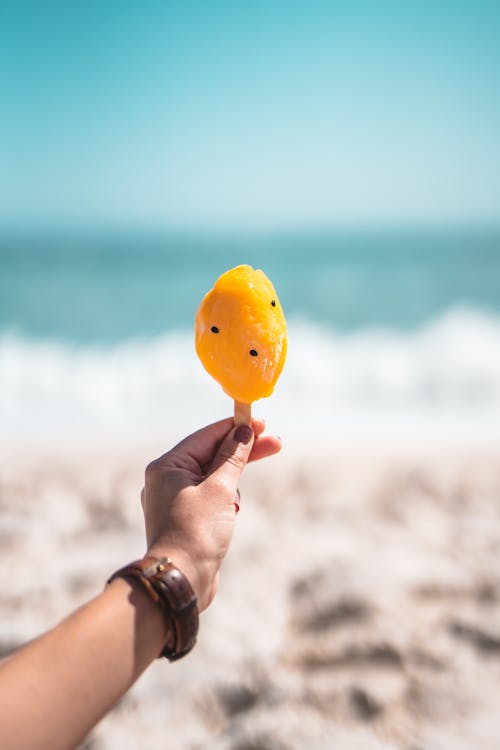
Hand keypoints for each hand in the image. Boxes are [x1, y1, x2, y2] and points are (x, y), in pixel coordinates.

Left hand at [141, 418, 280, 610]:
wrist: (182, 581)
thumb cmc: (197, 532)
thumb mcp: (220, 490)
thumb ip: (232, 458)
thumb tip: (242, 432)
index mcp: (167, 466)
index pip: (207, 436)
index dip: (236, 428)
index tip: (262, 423)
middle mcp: (167, 479)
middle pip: (212, 454)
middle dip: (243, 451)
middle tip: (276, 442)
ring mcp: (175, 499)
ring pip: (214, 477)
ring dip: (233, 484)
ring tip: (233, 509)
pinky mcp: (187, 518)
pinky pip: (211, 497)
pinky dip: (226, 500)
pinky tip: (232, 515)